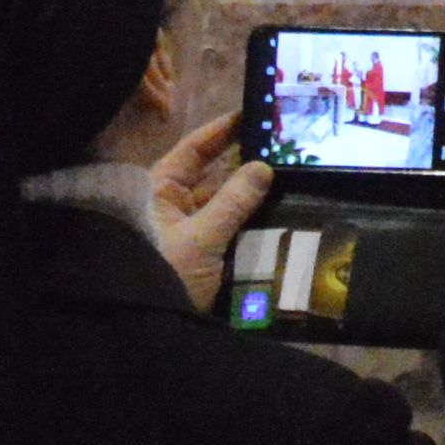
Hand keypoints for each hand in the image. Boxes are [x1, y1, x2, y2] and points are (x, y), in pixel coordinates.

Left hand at [146, 110, 274, 312]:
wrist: (151, 331)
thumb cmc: (165, 275)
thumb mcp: (201, 239)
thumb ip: (234, 202)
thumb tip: (264, 166)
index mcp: (160, 192)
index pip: (193, 150)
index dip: (221, 130)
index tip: (252, 113)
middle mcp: (172, 206)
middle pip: (214, 176)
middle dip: (246, 163)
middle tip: (285, 148)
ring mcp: (189, 231)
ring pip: (226, 203)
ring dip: (254, 195)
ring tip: (293, 177)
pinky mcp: (205, 255)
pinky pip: (231, 229)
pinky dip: (253, 221)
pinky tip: (283, 212)